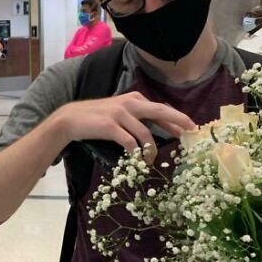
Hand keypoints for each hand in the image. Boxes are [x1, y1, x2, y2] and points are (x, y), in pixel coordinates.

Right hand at [56, 91, 195, 155]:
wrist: (70, 119)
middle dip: (178, 121)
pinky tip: (136, 161)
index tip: (189, 127)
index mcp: (134, 99)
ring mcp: (120, 113)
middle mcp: (130, 103)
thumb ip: (135, 118)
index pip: (160, 108)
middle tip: (191, 132)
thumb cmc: (95, 119)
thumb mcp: (118, 113)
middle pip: (160, 112)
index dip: (176, 118)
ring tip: (150, 162)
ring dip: (151, 150)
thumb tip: (154, 132)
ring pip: (145, 133)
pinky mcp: (110, 126)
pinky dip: (136, 153)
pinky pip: (129, 142)